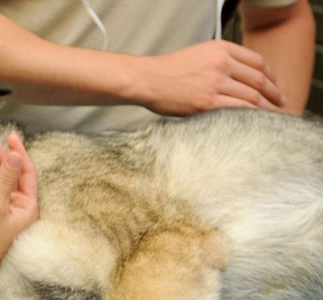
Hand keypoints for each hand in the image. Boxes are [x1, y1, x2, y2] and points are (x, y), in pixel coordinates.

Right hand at [0, 125, 38, 290]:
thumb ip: (5, 179)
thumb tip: (15, 155)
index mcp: (28, 208)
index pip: (27, 172)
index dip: (18, 152)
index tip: (8, 135)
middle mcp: (21, 208)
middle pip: (14, 172)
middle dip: (1, 152)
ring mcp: (8, 211)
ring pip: (5, 178)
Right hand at [139, 40, 285, 115]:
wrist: (147, 79)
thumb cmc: (168, 70)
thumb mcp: (199, 54)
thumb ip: (221, 61)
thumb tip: (241, 78)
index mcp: (221, 49)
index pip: (258, 61)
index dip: (272, 75)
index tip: (275, 85)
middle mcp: (221, 64)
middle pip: (259, 80)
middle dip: (274, 93)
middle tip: (281, 103)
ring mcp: (215, 84)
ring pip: (252, 97)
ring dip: (266, 108)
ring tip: (272, 116)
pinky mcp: (207, 103)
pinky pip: (238, 110)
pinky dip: (252, 116)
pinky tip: (256, 122)